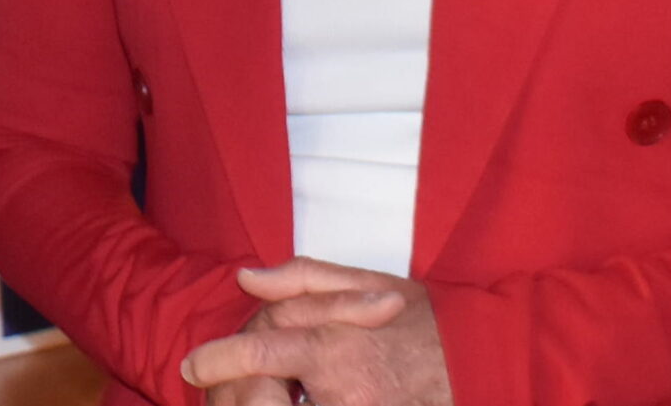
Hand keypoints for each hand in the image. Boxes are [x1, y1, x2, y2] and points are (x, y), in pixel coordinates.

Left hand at [183, 260, 446, 405]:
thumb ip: (299, 278)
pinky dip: (296, 405)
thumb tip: (246, 277)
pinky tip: (298, 395)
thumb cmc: (420, 318)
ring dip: (264, 402)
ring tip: (258, 393)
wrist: (478, 361)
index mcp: (333, 346)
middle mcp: (341, 392)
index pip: (259, 356)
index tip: (192, 367)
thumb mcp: (363, 280)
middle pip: (264, 401)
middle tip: (222, 389)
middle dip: (239, 396)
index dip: (217, 362)